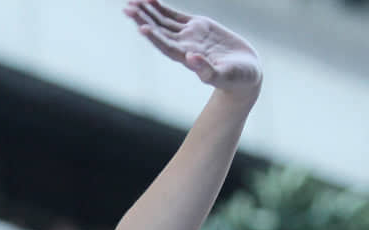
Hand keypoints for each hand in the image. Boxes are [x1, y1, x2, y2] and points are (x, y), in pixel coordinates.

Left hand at [124, 0, 261, 98]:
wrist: (245, 72)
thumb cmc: (237, 79)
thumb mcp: (224, 76)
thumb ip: (207, 70)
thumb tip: (191, 58)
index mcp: (187, 58)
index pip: (166, 46)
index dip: (154, 37)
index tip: (141, 27)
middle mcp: (183, 46)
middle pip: (158, 31)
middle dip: (143, 19)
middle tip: (127, 7)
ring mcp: (188, 35)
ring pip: (163, 22)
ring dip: (147, 11)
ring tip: (132, 1)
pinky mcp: (197, 26)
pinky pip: (174, 15)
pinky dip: (161, 8)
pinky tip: (149, 0)